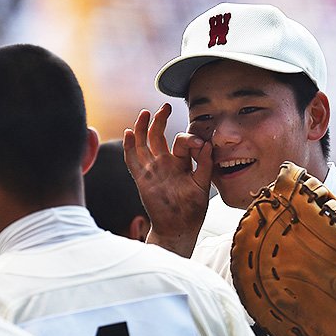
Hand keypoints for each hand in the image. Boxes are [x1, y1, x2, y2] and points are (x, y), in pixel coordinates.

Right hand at [123, 103, 212, 256]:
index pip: (183, 142)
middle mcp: (166, 163)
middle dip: (161, 120)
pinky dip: (129, 146)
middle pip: (159, 136)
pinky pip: (132, 160)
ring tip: (145, 113)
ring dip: (143, 127)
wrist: (178, 228)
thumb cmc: (192, 209)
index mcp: (182, 163)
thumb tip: (207, 144)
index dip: (190, 139)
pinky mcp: (142, 179)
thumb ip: (205, 164)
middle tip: (165, 107)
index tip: (200, 143)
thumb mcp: (203, 185)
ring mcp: (152, 170)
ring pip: (144, 143)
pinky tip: (128, 133)